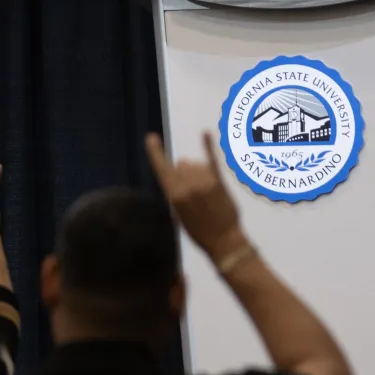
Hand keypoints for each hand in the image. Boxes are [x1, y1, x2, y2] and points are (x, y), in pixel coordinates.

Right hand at [145, 132, 242, 257]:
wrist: (223, 241)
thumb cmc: (199, 230)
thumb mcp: (179, 212)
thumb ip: (178, 189)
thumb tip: (182, 165)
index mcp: (174, 195)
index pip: (161, 169)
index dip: (155, 152)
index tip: (151, 137)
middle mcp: (187, 185)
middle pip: (182, 163)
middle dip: (185, 171)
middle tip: (195, 191)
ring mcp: (203, 182)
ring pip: (196, 164)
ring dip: (198, 171)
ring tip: (207, 192)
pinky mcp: (219, 181)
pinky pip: (212, 160)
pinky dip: (208, 146)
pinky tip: (205, 133)